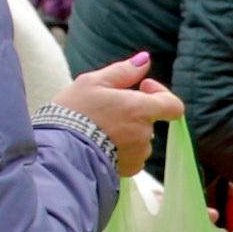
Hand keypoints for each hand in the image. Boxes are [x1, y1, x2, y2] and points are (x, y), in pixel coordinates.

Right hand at [55, 56, 185, 178]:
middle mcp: (144, 134)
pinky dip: (121, 149)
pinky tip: (100, 144)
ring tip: (99, 128)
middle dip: (134, 112)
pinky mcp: (128, 170)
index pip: (173, 105)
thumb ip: (123, 71)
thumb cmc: (74, 113)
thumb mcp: (93, 83)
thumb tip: (145, 60)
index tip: (142, 87)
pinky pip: (132, 156)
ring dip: (127, 132)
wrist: (59, 151)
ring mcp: (137, 154)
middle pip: (150, 120)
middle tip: (106, 108)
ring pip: (140, 139)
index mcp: (140, 109)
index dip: (162, 93)